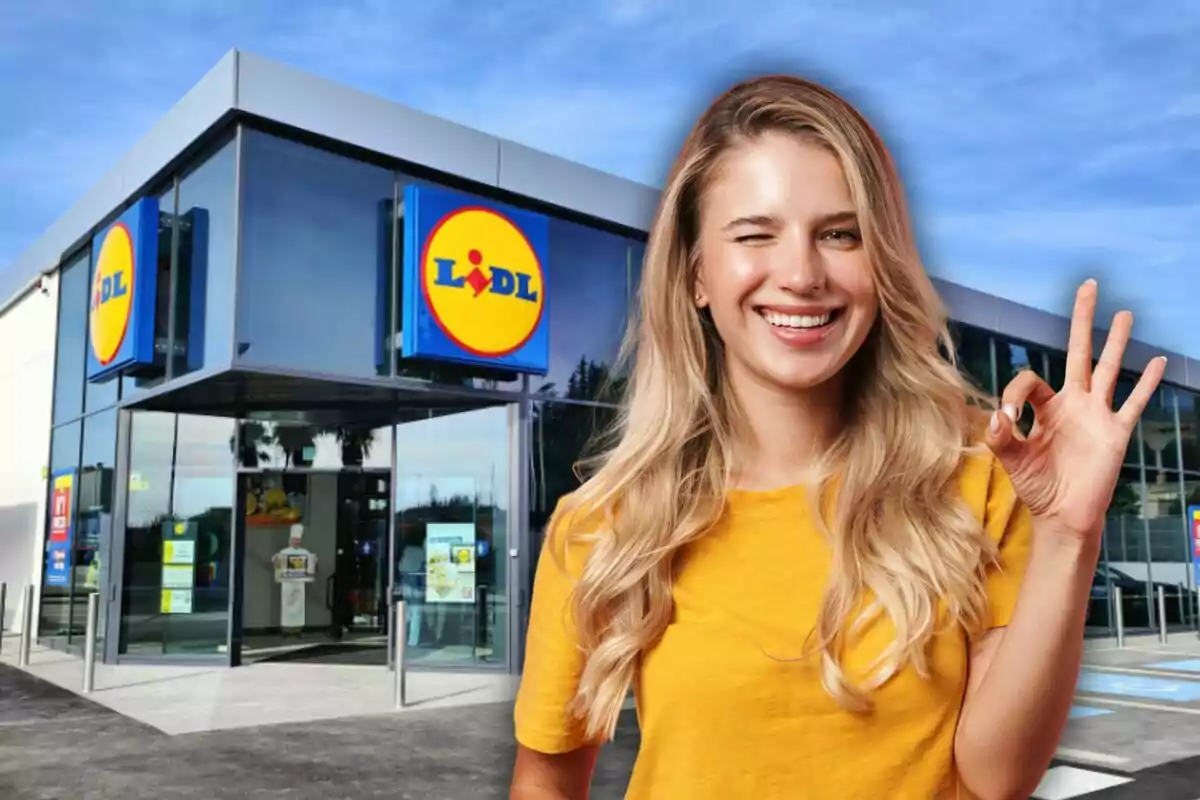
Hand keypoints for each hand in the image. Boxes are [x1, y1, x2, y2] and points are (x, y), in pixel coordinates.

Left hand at [983, 279, 1166, 543]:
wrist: (1064, 516)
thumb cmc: (1037, 487)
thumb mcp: (1011, 460)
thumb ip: (1001, 438)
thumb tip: (997, 417)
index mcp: (1044, 408)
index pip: (1031, 380)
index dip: (1015, 393)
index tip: (1006, 418)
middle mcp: (1073, 403)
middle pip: (1078, 353)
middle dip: (1082, 321)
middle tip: (1088, 286)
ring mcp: (1097, 415)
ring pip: (1110, 369)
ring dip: (1117, 342)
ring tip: (1125, 313)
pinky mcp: (1116, 432)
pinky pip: (1134, 403)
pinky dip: (1147, 384)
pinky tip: (1159, 361)